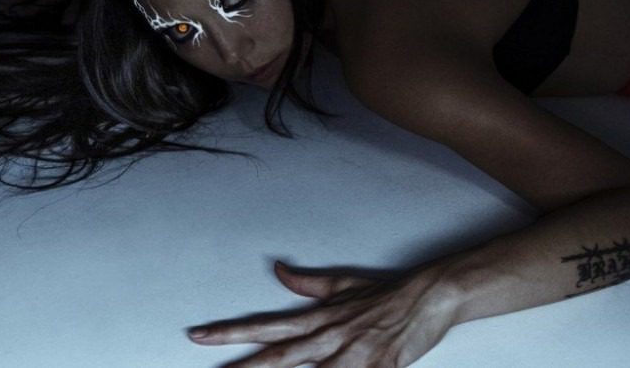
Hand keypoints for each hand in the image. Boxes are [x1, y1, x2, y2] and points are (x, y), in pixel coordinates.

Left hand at [186, 260, 462, 366]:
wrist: (429, 297)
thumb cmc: (386, 294)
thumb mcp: (342, 285)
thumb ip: (308, 283)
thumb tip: (280, 270)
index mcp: (318, 319)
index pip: (265, 328)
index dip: (231, 332)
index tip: (200, 335)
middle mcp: (329, 338)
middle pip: (279, 359)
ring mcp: (352, 357)